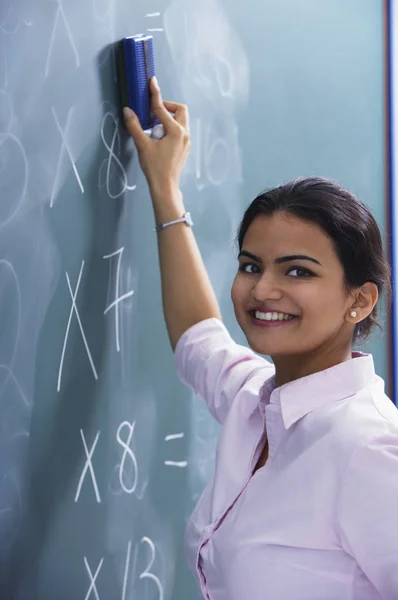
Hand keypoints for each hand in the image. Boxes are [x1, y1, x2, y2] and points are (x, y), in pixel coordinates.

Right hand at [123, 78, 189, 195]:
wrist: (165, 186)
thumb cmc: (155, 167)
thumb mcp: (143, 145)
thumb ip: (135, 126)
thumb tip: (128, 111)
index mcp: (176, 131)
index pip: (162, 108)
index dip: (155, 94)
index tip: (152, 82)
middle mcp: (184, 133)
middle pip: (180, 110)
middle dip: (168, 107)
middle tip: (154, 112)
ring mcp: (187, 141)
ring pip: (182, 120)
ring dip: (169, 117)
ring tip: (155, 127)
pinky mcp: (185, 147)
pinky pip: (181, 130)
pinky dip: (171, 127)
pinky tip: (160, 136)